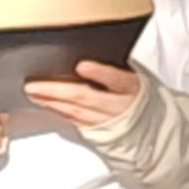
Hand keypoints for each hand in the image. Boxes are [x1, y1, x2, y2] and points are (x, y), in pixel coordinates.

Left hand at [23, 61, 141, 129]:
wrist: (154, 131)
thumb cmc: (140, 97)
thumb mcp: (137, 78)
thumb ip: (117, 70)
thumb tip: (90, 56)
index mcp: (132, 88)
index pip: (117, 80)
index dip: (100, 73)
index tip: (82, 66)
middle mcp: (119, 107)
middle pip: (86, 98)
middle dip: (58, 91)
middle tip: (34, 84)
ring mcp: (107, 122)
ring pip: (75, 112)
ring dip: (51, 102)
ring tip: (33, 92)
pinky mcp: (98, 133)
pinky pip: (75, 121)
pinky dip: (59, 111)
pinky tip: (45, 104)